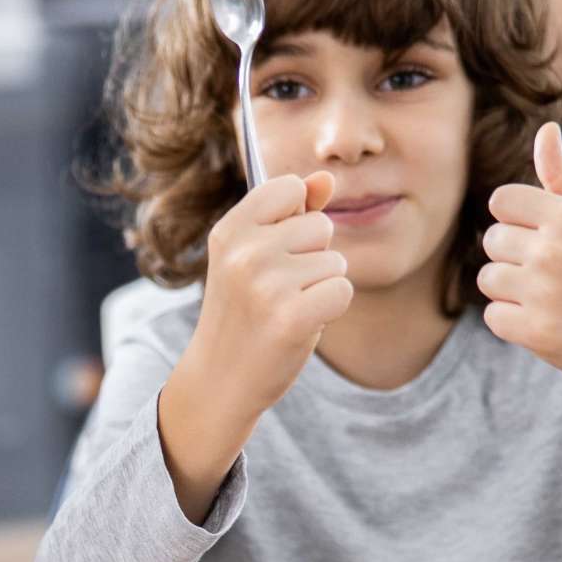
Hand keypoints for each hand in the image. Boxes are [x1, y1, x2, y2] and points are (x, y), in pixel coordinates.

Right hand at [156, 172, 352, 520]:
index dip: (297, 218)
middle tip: (277, 293)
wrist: (218, 382)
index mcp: (229, 231)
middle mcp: (245, 252)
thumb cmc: (242, 315)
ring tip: (285, 311)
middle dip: (312, 258)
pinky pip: (342, 291)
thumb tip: (326, 179)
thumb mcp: (252, 258)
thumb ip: (290, 216)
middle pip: (321, 226)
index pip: (290, 187)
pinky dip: (331, 310)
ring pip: (335, 261)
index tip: (275, 251)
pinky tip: (301, 326)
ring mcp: (267, 285)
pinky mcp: (291, 317)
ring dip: (321, 288)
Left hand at [478, 123, 561, 399]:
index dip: (517, 221)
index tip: (544, 238)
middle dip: (515, 257)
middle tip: (556, 275)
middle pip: (492, 240)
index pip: (501, 201)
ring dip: (511, 291)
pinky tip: (548, 323)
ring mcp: (544, 292)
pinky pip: (492, 316)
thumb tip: (545, 128)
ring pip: (488, 279)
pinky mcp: (536, 331)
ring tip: (552, 298)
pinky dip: (513, 323)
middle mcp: (555, 250)